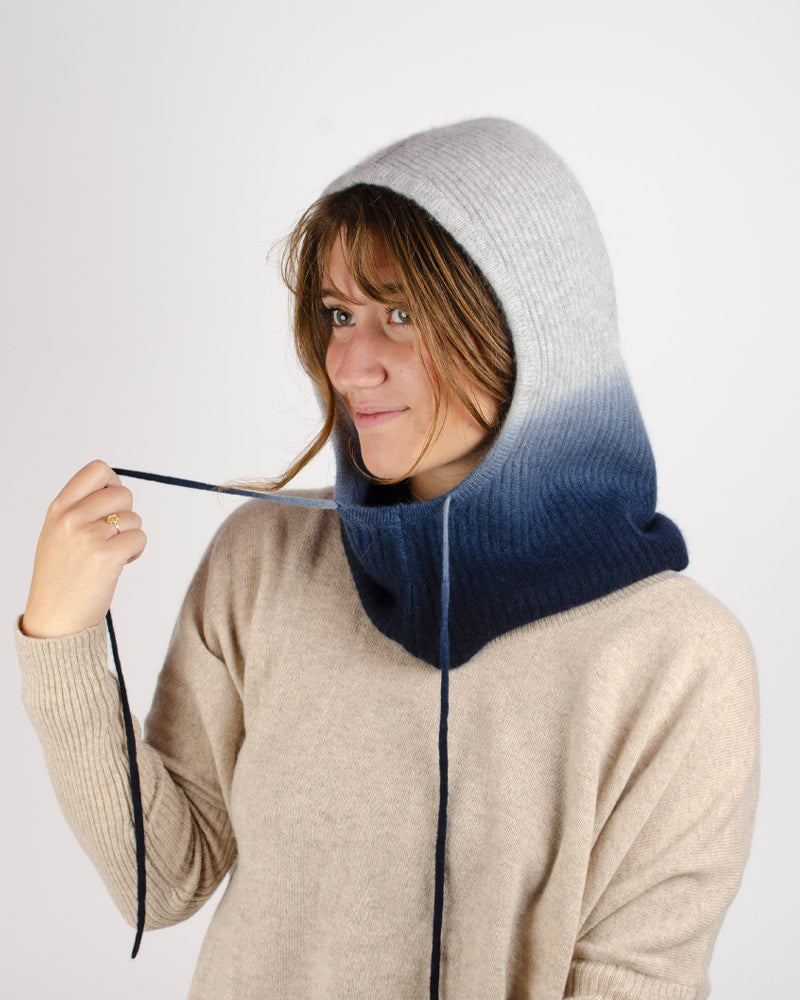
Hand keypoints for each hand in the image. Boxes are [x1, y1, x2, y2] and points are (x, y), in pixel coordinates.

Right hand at [21, 460, 146, 638]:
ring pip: (135, 519)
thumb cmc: (61, 578)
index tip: (112, 504)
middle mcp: (71, 518)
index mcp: (58, 509)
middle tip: (112, 537)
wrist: (54, 619)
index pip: (97, 470)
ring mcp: (88, 536)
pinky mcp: (106, 556)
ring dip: (130, 537)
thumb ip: (80, 509)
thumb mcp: (57, 534)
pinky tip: (118, 565)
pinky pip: (140, 538)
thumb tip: (115, 488)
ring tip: (109, 556)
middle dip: (126, 515)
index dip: (113, 483)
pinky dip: (135, 552)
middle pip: (123, 493)